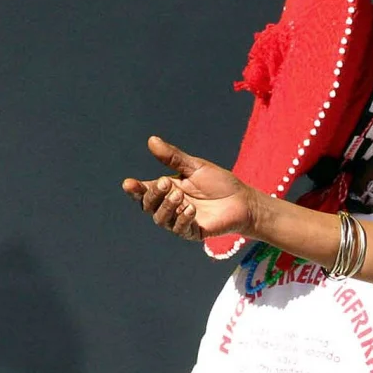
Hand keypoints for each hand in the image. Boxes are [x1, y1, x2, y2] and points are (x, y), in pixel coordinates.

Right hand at [120, 136, 260, 240]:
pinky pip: (180, 229)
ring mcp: (180, 221)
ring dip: (167, 207)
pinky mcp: (193, 232)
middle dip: (154, 194)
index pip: (144, 191)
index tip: (128, 183)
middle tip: (166, 183)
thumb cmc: (219, 183)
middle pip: (149, 205)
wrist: (243, 200)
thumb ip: (173, 158)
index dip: (135, 189)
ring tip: (179, 195)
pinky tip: (191, 210)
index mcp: (167, 189)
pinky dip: (182, 220)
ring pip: (161, 219)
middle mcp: (170, 207)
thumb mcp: (195, 167)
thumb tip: (152, 140)